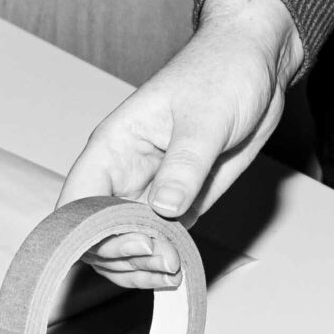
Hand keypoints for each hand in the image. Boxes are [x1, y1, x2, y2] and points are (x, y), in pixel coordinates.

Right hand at [59, 0, 302, 286]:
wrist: (257, 65)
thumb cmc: (223, 73)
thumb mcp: (206, 119)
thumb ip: (184, 165)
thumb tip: (163, 210)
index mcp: (113, 146)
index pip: (76, 202)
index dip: (92, 234)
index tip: (137, 243)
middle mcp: (123, 173)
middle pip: (94, 234)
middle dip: (122, 257)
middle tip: (166, 259)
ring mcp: (149, 192)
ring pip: (122, 246)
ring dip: (141, 267)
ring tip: (174, 268)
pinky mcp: (178, 203)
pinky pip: (157, 243)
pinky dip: (164, 262)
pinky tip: (182, 267)